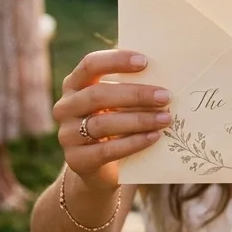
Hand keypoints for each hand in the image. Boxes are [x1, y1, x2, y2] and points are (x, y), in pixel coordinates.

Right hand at [53, 50, 170, 190]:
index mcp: (74, 84)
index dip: (116, 61)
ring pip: (103, 123)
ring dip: (138, 120)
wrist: (101, 169)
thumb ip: (130, 86)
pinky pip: (106, 150)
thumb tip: (165, 71)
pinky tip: (154, 137)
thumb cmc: (115, 123)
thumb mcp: (118, 103)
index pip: (90, 65)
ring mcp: (68, 134)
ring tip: (165, 119)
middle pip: (98, 95)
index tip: (145, 61)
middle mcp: (65, 107)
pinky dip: (133, 143)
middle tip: (165, 96)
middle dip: (135, 94)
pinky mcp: (76, 160)